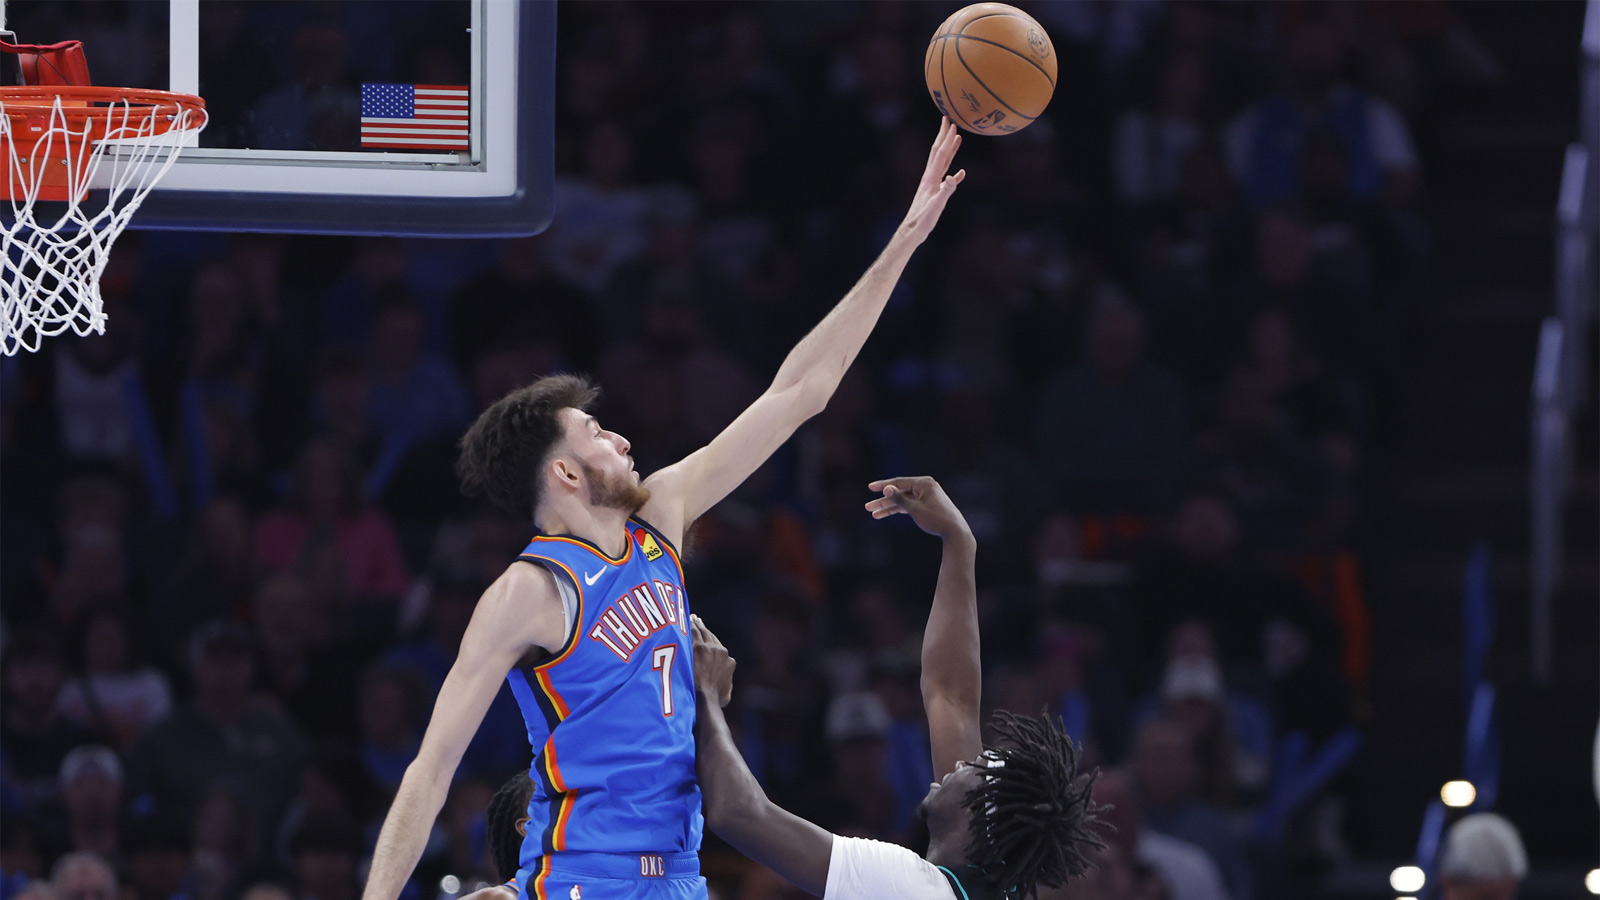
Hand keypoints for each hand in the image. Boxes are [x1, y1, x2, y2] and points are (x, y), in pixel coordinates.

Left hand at [691, 615, 735, 707]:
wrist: (705, 699)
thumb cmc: (713, 701)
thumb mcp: (725, 694)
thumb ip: (726, 684)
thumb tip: (724, 683)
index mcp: (729, 661)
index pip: (719, 647)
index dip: (711, 641)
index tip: (705, 637)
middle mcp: (721, 652)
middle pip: (711, 636)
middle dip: (704, 628)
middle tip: (697, 620)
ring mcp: (709, 648)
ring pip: (702, 631)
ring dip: (696, 623)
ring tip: (691, 618)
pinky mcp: (697, 648)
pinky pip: (693, 632)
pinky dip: (690, 625)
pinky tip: (685, 620)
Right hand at [864, 476, 972, 540]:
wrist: (955, 531)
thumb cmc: (936, 519)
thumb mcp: (915, 509)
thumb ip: (899, 499)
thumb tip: (886, 488)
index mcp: (924, 483)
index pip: (899, 482)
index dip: (883, 486)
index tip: (870, 488)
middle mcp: (924, 487)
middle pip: (899, 492)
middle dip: (883, 501)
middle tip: (868, 507)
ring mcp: (925, 496)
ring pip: (902, 500)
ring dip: (888, 507)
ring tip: (873, 513)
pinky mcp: (926, 505)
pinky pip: (908, 505)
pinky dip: (898, 510)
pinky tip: (885, 514)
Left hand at [896, 118, 964, 245]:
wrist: (913, 230)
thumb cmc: (923, 220)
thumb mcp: (936, 206)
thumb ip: (945, 191)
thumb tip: (953, 177)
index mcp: (931, 178)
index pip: (940, 154)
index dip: (947, 139)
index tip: (953, 125)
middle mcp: (930, 177)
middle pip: (938, 151)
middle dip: (943, 135)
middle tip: (948, 120)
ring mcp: (931, 184)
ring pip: (941, 161)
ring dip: (948, 148)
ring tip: (954, 137)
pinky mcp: (934, 192)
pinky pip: (946, 177)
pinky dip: (953, 172)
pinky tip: (960, 172)